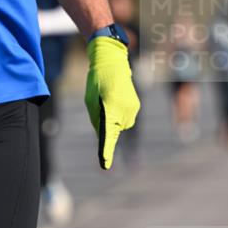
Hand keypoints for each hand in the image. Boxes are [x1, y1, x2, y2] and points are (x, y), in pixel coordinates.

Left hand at [85, 36, 140, 169]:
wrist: (113, 62)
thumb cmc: (97, 82)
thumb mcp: (90, 101)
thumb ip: (97, 120)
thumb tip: (103, 135)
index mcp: (110, 110)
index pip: (107, 136)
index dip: (105, 152)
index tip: (105, 165)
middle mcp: (124, 112)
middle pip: (111, 131)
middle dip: (104, 125)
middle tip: (99, 104)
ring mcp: (132, 110)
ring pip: (118, 125)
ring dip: (111, 117)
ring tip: (108, 98)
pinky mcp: (136, 107)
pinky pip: (124, 117)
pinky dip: (118, 113)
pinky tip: (115, 98)